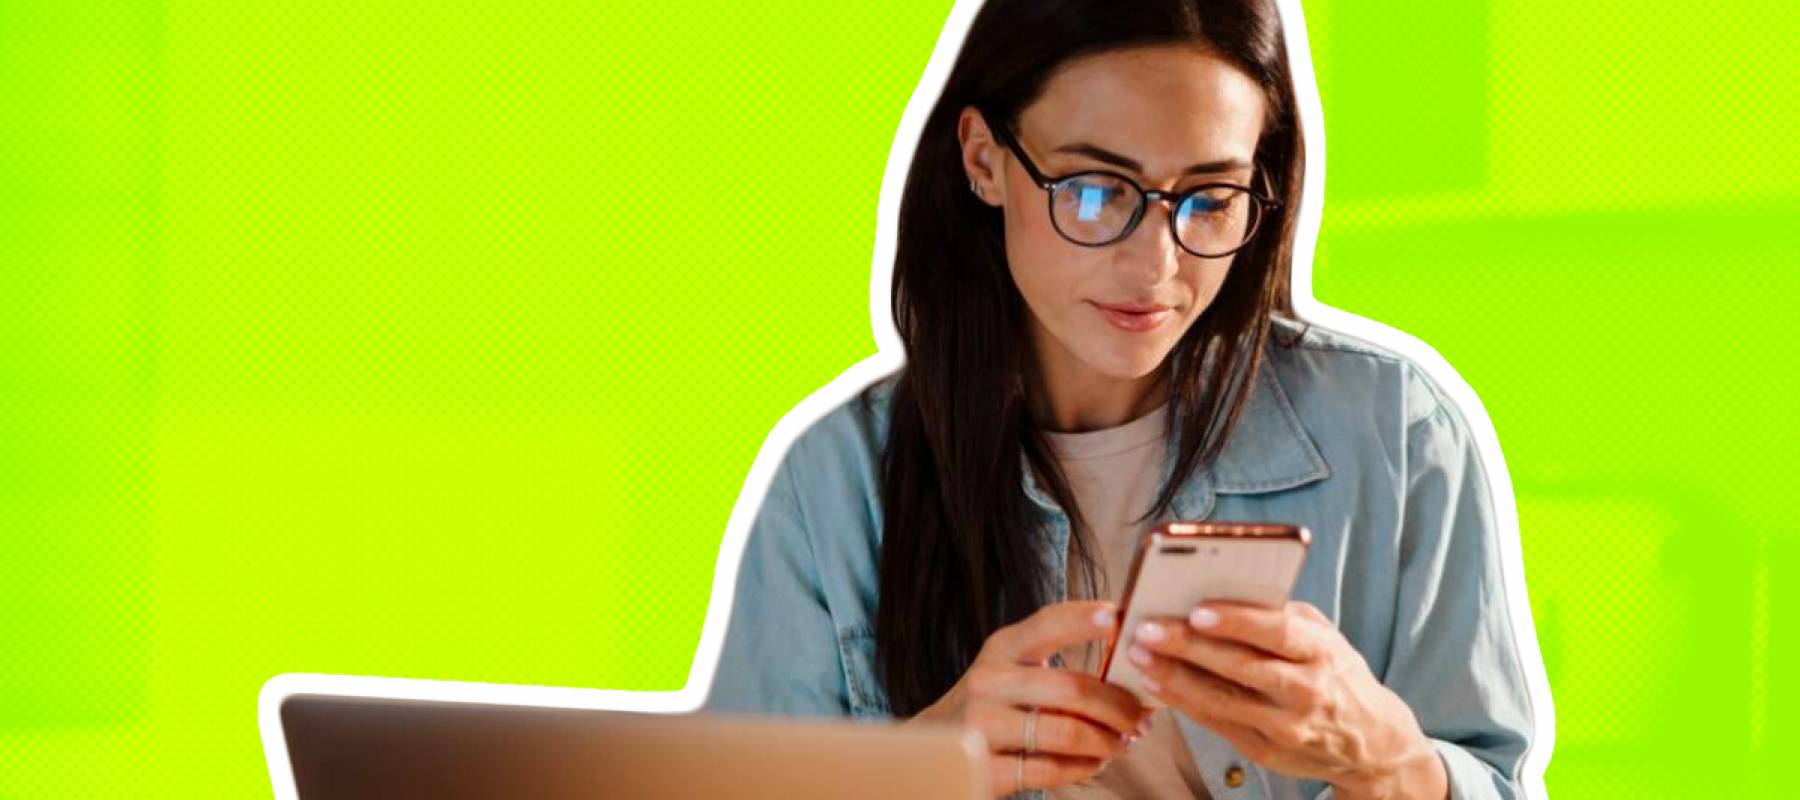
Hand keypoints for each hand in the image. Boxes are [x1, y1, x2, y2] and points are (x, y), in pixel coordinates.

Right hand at [906, 600, 1152, 797]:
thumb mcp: (1010, 668)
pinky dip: (1083, 767)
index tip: (1120, 618)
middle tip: (1141, 717)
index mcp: (1001, 647)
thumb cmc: (991, 704)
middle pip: (1072, 688)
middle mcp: (987, 681)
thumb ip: (1055, 659)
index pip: (1047, 624)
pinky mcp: (984, 769)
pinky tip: (1094, 762)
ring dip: (1108, 741)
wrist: (930, 750)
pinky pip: (1050, 770)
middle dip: (1119, 706)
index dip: (1085, 619)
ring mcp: (981, 727)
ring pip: (1067, 733)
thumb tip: (1129, 658)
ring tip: (1123, 742)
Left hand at [1124, 601, 1447, 799]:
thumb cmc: (1336, 673)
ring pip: (1222, 700)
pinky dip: (1182, 703)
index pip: (1278, 632)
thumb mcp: (1324, 635)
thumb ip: (1281, 615)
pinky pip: (1217, 724)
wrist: (1371, 742)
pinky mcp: (1266, 751)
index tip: (1197, 610)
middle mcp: (1307, 691)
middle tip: (1147, 628)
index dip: (1237, 621)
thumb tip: (1223, 589)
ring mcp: (1286, 726)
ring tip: (1139, 654)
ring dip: (1174, 676)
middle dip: (1188, 647)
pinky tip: (1154, 684)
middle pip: (1241, 667)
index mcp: (1323, 652)